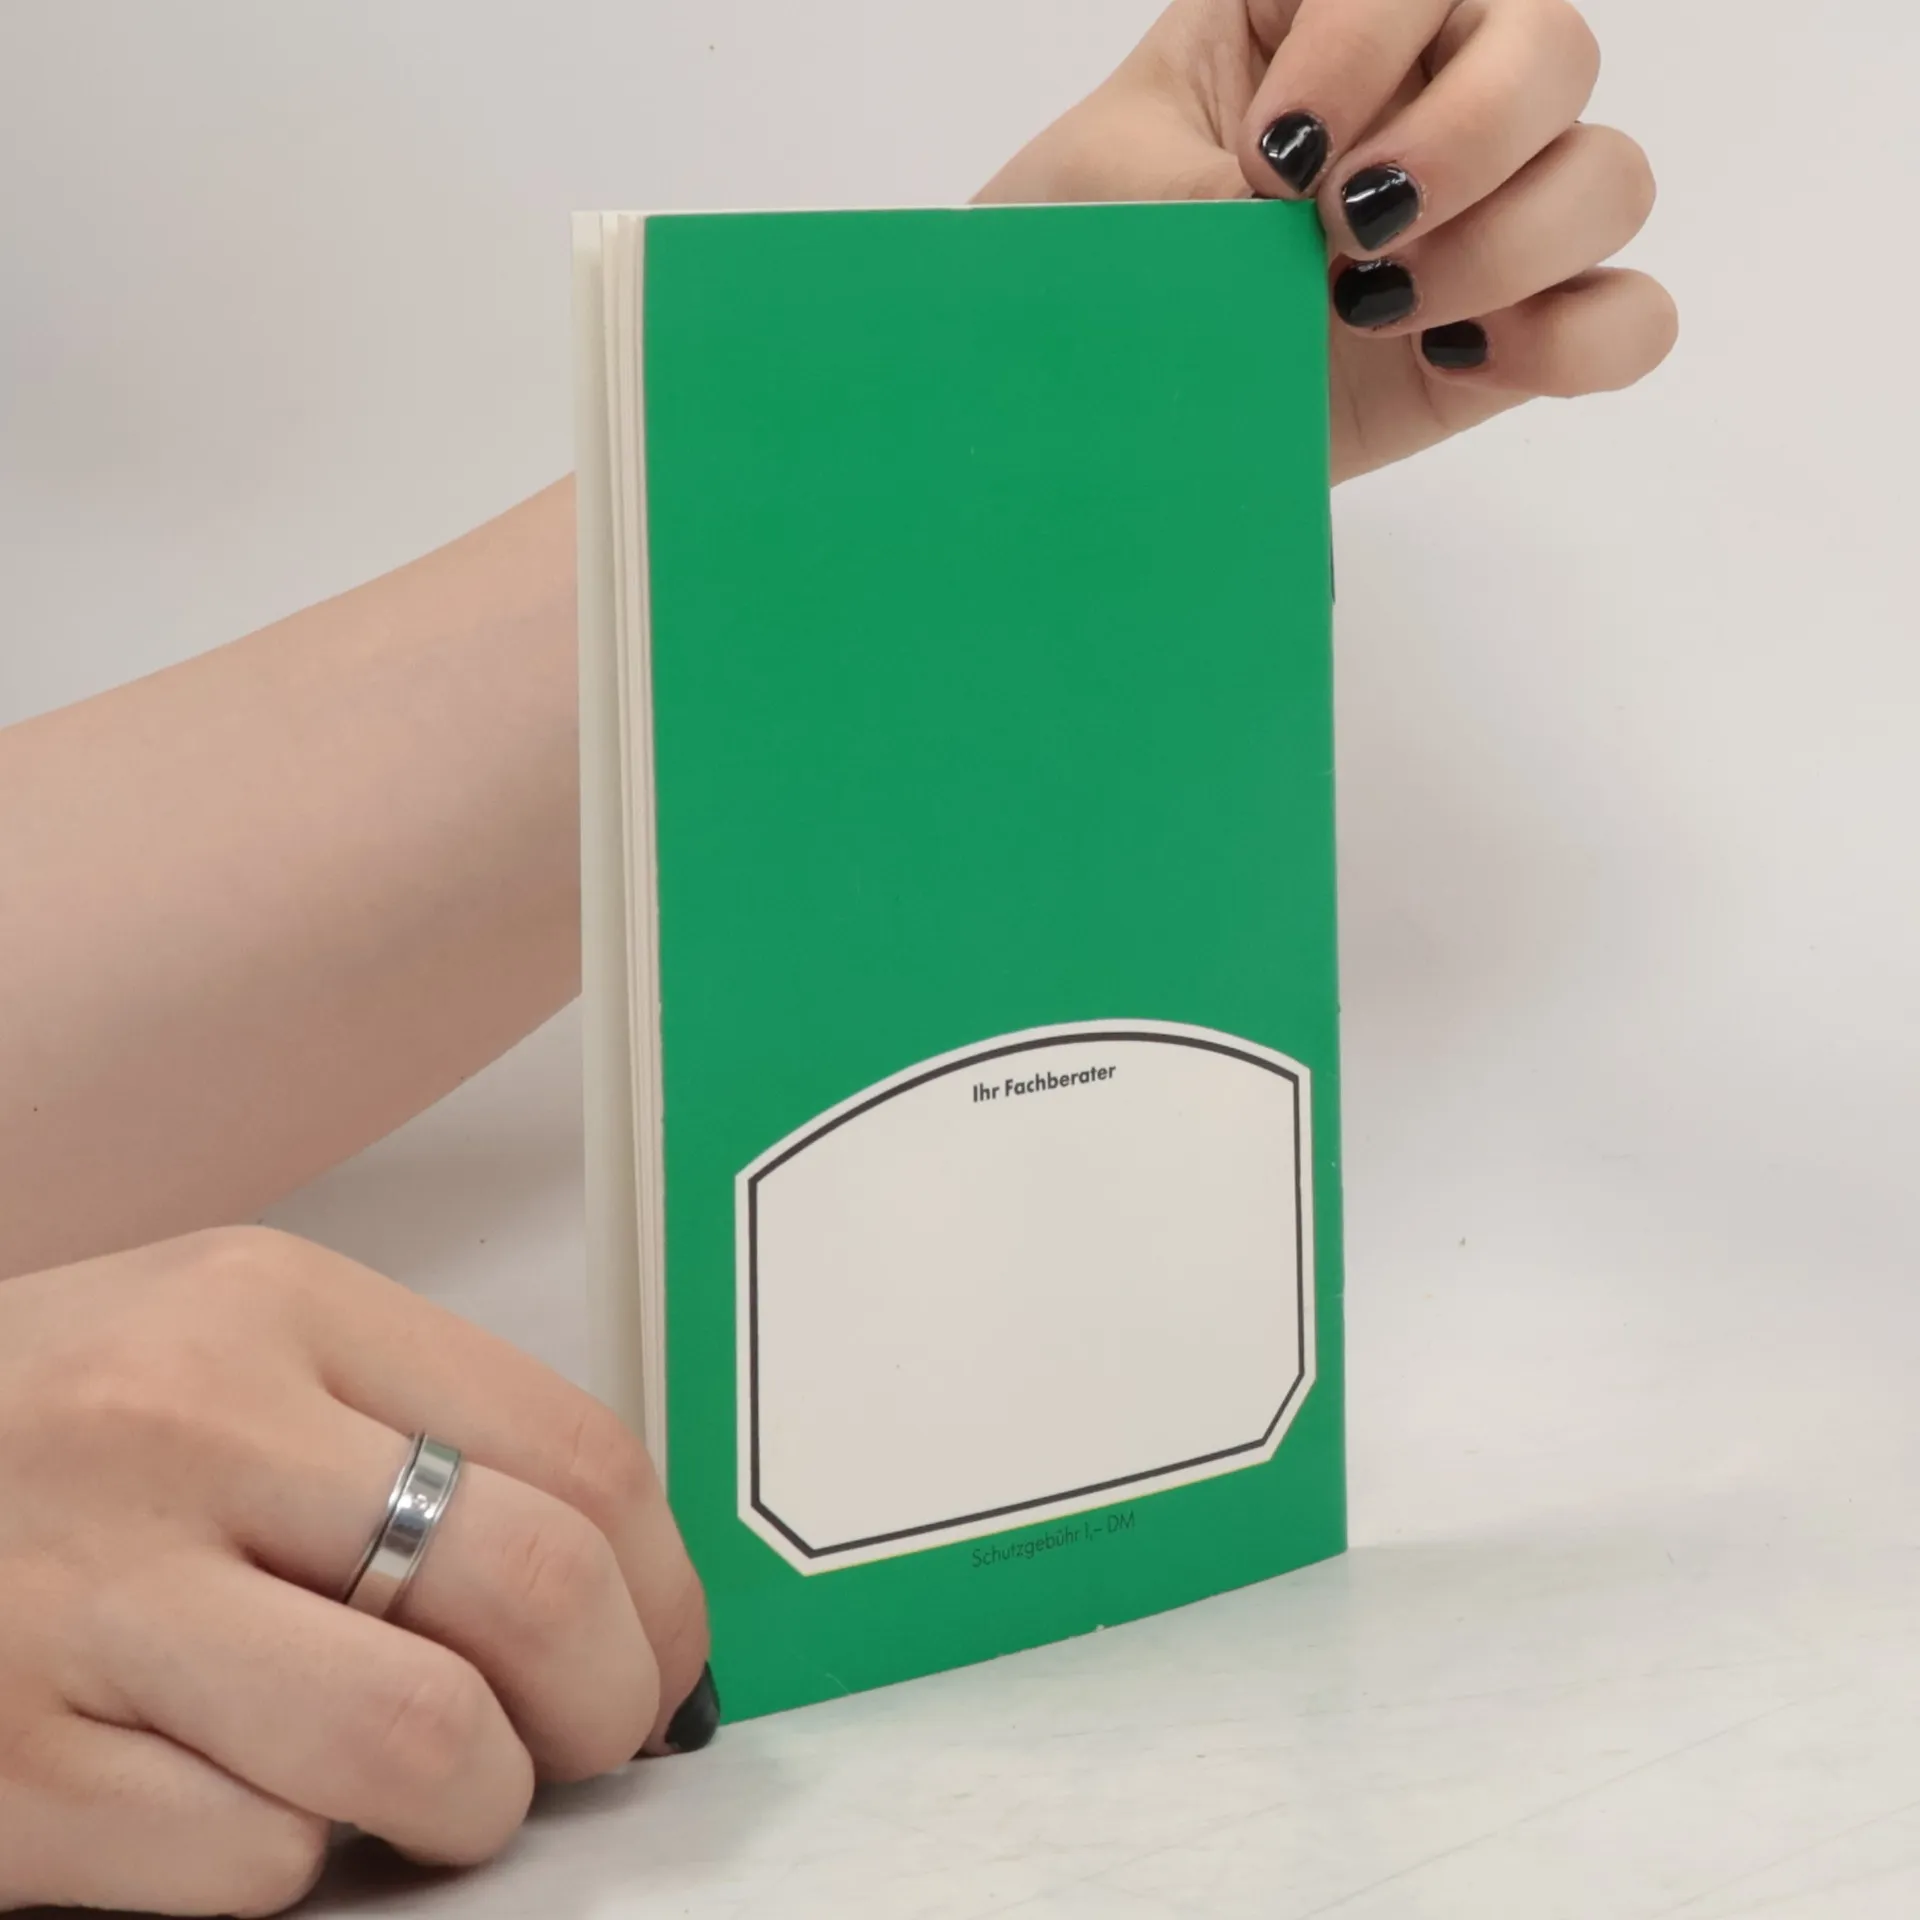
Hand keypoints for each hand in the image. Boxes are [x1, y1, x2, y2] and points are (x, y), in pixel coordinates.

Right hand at [0, 1228, 709, 1915]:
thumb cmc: (52, 1426)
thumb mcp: (232, 1350)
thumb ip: (416, 1432)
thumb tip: (618, 1592)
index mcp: (272, 1306)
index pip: (576, 1455)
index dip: (663, 1589)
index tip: (662, 1654)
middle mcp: (184, 1429)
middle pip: (527, 1589)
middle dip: (609, 1703)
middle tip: (594, 1741)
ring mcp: (82, 1602)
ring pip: (418, 1744)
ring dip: (476, 1804)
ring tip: (449, 1793)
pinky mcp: (6, 1772)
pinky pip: (260, 1860)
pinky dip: (299, 1860)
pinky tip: (252, 1803)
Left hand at [980, 0, 1676, 482]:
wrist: (1087, 405)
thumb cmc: (1090, 262)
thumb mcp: (1115, 185)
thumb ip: (1218, 167)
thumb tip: (1306, 230)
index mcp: (1326, 17)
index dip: (1367, 45)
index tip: (1271, 153)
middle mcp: (1432, 97)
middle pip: (1556, 53)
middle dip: (1462, 141)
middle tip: (1345, 229)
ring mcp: (1483, 220)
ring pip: (1609, 181)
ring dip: (1505, 247)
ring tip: (1369, 308)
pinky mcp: (1507, 340)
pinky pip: (1628, 321)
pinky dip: (1571, 343)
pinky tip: (1455, 360)